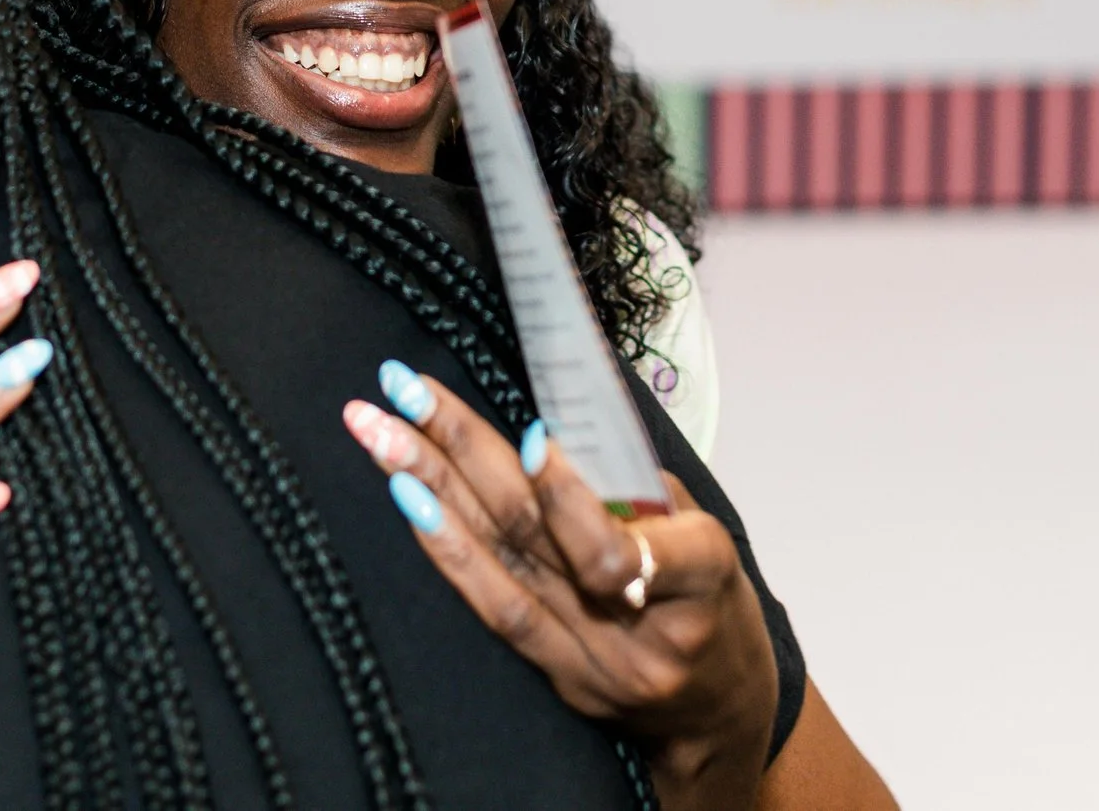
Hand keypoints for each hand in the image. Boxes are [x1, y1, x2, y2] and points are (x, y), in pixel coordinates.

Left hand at [344, 363, 777, 810]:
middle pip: (534, 532)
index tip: (527, 438)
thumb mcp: (702, 529)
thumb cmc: (710, 597)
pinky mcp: (559, 679)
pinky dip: (448, 549)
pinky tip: (408, 503)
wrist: (721, 711)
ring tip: (377, 433)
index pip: (620, 549)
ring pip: (499, 562)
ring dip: (430, 487)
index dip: (568, 497)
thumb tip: (546, 432)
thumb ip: (633, 485)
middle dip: (460, 446)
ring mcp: (593, 664)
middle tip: (402, 386)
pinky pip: (495, 609)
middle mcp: (639, 631)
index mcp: (697, 578)